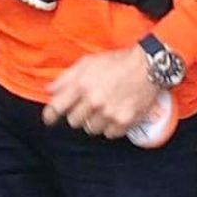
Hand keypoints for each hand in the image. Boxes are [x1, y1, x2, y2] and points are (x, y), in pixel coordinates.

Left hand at [42, 47, 158, 138]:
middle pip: (74, 121)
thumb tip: (49, 90)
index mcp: (82, 85)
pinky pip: (109, 134)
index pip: (57, 107)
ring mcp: (109, 113)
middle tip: (87, 105)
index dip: (50, 115)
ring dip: (94, 121)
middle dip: (77, 114)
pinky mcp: (124, 122)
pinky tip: (114, 113)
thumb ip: (66, 77)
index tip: (50, 119)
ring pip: (91, 129)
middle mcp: (94, 101)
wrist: (147, 67)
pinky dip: (110, 127)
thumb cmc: (116, 62)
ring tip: (103, 108)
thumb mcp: (87, 62)